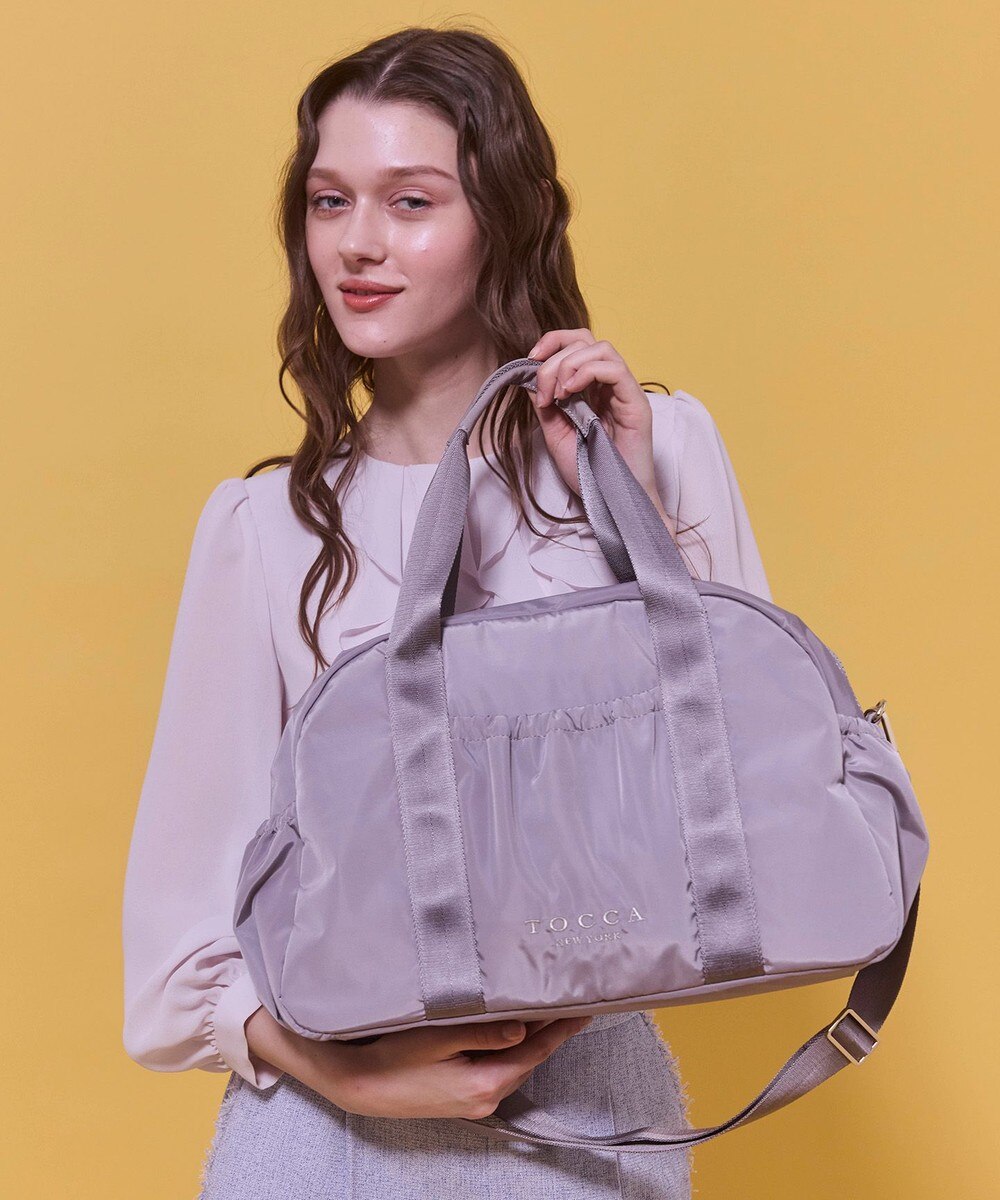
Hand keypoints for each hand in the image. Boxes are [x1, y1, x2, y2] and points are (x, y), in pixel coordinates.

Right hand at [247, 1005, 592, 1119]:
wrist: (357, 1085)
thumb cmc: (391, 1056)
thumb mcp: (436, 1037)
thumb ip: (482, 1032)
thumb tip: (523, 1025)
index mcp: (486, 1083)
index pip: (538, 1050)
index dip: (564, 1027)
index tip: (586, 1006)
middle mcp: (486, 1096)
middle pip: (531, 1057)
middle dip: (552, 1028)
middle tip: (571, 997)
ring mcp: (474, 1100)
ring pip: (516, 1063)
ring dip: (532, 1037)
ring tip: (547, 1006)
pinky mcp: (462, 1096)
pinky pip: (499, 1068)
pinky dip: (511, 1047)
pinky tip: (510, 1027)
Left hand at [526, 329, 673, 532]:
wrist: (610, 501)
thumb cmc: (589, 473)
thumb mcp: (555, 433)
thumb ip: (545, 403)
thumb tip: (528, 374)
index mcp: (591, 389)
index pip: (575, 344)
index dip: (551, 342)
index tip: (530, 361)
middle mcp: (609, 386)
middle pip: (585, 339)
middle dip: (555, 355)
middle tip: (543, 391)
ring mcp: (624, 393)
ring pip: (601, 347)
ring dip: (570, 364)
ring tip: (558, 394)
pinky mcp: (636, 404)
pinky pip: (614, 369)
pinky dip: (587, 372)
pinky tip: (571, 393)